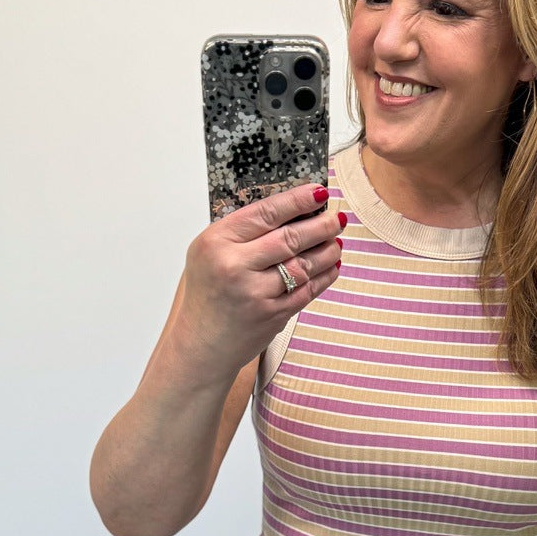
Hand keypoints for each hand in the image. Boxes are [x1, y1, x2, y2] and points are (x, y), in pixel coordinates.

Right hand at [177, 182, 343, 381]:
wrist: (200, 343)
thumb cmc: (207, 294)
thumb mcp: (209, 253)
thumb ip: (241, 232)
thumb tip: (290, 210)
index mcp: (216, 243)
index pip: (265, 213)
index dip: (297, 201)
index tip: (318, 192)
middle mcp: (234, 266)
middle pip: (289, 238)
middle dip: (321, 225)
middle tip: (336, 218)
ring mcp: (255, 293)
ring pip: (303, 265)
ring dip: (327, 251)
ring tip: (336, 240)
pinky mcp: (272, 316)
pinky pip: (306, 291)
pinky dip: (323, 276)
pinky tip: (331, 265)